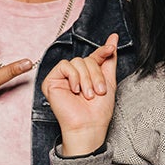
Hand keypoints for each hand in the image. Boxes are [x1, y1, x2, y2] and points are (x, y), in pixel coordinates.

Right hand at [43, 32, 119, 155]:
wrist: (88, 126)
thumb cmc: (98, 111)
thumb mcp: (109, 81)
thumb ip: (109, 60)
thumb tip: (113, 39)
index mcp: (87, 75)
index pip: (94, 57)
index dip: (103, 52)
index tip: (112, 46)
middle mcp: (74, 75)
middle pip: (86, 59)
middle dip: (96, 74)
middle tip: (98, 91)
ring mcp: (62, 78)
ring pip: (77, 61)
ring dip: (86, 78)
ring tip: (88, 94)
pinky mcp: (51, 81)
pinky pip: (64, 66)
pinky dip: (73, 77)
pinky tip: (75, 90)